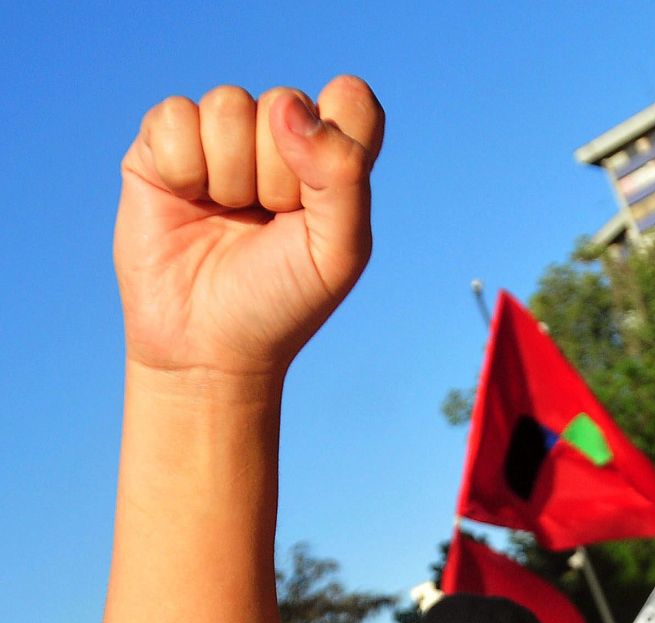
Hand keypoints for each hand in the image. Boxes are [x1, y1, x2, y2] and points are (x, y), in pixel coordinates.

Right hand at [114, 78, 383, 381]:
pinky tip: (187, 201)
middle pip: (285, 103)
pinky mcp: (161, 148)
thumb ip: (342, 174)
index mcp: (332, 159)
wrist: (209, 346)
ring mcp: (219, 140)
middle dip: (278, 175)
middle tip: (267, 223)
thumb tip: (287, 107)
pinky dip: (183, 168)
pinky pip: (173, 116)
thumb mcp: (338, 250)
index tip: (321, 193)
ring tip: (228, 215)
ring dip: (229, 174)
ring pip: (228, 104)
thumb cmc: (283, 300)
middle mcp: (278, 139)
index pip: (351, 101)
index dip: (337, 136)